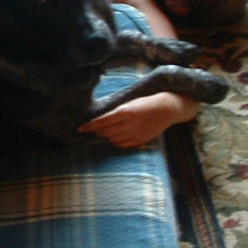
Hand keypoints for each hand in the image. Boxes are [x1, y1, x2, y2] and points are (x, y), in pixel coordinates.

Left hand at [78, 91, 201, 148]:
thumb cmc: (146, 103)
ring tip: (106, 132)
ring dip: (106, 136)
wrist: (166, 109)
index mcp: (125, 112)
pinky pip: (122, 145)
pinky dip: (116, 142)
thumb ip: (116, 113)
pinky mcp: (140, 141)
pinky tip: (116, 137)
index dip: (90, 126)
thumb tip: (101, 121)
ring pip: (113, 139)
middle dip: (97, 132)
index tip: (80, 129)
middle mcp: (129, 124)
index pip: (102, 122)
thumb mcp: (129, 103)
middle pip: (106, 132)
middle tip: (94, 129)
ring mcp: (135, 134)